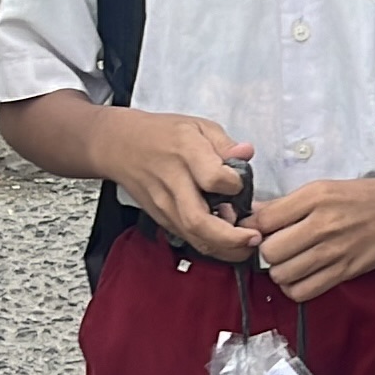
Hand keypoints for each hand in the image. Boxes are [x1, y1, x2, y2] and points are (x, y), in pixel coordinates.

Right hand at [95, 109, 259, 261]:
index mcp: (185, 151)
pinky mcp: (161, 218)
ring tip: (246, 246)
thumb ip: (225, 143)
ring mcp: (164, 204)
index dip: (234, 185)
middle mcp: (172, 182)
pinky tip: (228, 242)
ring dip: (223, 248)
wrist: (119, 146)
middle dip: (231, 237)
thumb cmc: (162, 134)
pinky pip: (188, 238)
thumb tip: (247, 153)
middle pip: (199, 220)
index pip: (213, 178)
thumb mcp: (197, 126)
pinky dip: (210, 245)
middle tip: (254, 238)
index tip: (242, 183)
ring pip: (193, 236)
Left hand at [250, 177, 374, 301]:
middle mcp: (323, 225)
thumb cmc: (360, 198)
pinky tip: (300, 276)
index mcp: (315, 198)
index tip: (257, 231)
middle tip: (276, 247)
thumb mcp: (322, 188)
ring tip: (288, 262)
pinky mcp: (344, 272)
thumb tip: (252, 216)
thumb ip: (286, 204)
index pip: (264, 220)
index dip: (254, 228)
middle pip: (270, 251)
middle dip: (266, 252)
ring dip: (280, 271)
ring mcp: (334, 251)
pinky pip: (304, 291)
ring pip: (283, 274)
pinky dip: (294, 288)